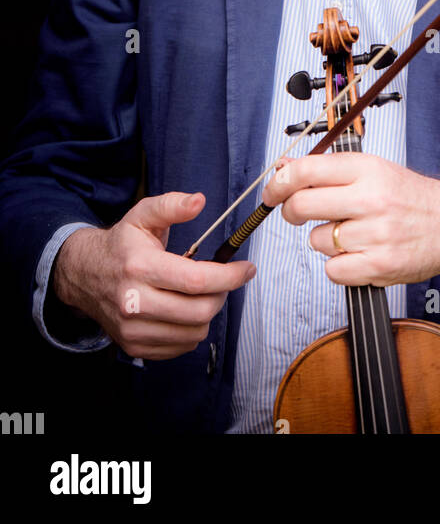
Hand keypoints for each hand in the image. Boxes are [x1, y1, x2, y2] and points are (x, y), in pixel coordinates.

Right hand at [52, 192, 255, 359]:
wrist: (84, 275)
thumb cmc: (121, 243)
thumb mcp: (142, 215)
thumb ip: (171, 205)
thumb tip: (199, 201)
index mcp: (140, 267)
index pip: (196, 280)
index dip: (229, 276)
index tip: (246, 269)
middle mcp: (134, 302)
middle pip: (199, 311)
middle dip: (222, 295)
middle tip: (223, 281)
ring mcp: (133, 329)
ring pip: (193, 332)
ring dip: (208, 313)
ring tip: (201, 294)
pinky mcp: (134, 346)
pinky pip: (180, 347)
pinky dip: (192, 330)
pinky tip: (185, 310)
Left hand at [262, 154, 439, 286]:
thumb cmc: (410, 196)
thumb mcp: (373, 169)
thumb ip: (329, 170)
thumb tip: (283, 168)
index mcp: (368, 168)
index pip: (306, 170)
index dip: (279, 182)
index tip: (272, 190)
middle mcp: (371, 198)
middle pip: (301, 206)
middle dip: (291, 212)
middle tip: (299, 213)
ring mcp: (375, 234)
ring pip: (316, 241)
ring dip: (325, 240)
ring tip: (351, 232)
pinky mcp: (379, 266)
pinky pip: (333, 270)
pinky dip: (339, 265)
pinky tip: (358, 253)